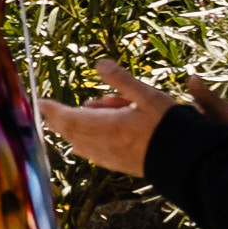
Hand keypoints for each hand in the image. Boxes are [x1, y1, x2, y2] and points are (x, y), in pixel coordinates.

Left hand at [38, 60, 177, 177]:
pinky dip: (83, 146)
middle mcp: (104, 144)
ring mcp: (111, 157)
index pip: (69, 117)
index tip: (40, 102)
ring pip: (81, 144)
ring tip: (63, 123)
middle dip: (58, 120)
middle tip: (46, 111)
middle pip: (72, 132)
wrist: (186, 161)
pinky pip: (94, 155)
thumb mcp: (147, 96)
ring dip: (71, 132)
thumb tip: (99, 63)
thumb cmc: (168, 126)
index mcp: (107, 126)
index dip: (53, 110)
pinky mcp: (120, 166)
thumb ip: (121, 80)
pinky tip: (81, 147)